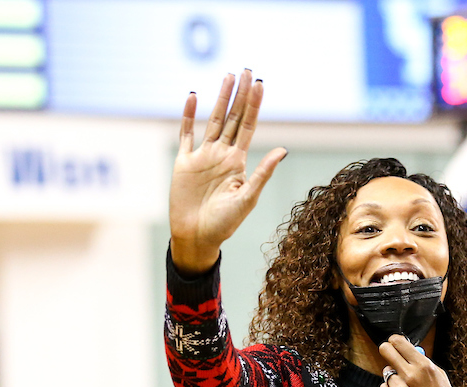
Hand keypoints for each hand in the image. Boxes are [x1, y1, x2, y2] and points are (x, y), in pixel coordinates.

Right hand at [169, 70, 285, 272]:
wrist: (196, 237)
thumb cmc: (224, 223)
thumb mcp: (247, 197)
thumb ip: (263, 173)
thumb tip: (282, 150)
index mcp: (238, 162)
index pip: (249, 126)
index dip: (254, 105)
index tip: (260, 84)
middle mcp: (222, 155)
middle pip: (232, 118)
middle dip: (240, 95)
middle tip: (247, 70)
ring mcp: (202, 157)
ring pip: (212, 120)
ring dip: (219, 99)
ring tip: (227, 77)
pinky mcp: (184, 163)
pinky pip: (186, 135)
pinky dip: (188, 116)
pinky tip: (193, 97)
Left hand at [378, 336, 460, 386]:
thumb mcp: (440, 377)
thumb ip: (424, 363)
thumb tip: (409, 350)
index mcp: (424, 366)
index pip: (400, 342)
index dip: (394, 341)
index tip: (394, 343)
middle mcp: (410, 375)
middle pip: (386, 350)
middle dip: (386, 350)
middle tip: (389, 354)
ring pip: (386, 373)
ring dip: (393, 378)